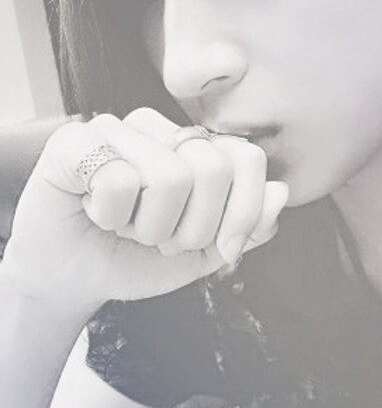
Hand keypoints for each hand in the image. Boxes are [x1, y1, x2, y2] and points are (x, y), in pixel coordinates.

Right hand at [2, 108, 287, 309]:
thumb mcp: (208, 252)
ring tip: (127, 226)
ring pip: (169, 177)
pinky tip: (97, 213)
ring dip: (149, 227)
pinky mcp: (75, 142)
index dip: (243, 213)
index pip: (248, 158)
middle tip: (164, 238)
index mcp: (198, 149)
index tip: (224, 248)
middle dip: (194, 228)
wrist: (81, 278)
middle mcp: (162, 130)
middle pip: (212, 168)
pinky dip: (111, 217)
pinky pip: (117, 180)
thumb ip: (248, 226)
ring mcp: (118, 129)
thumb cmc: (144, 258)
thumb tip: (280, 191)